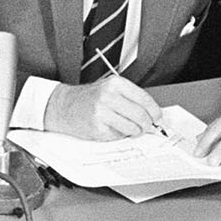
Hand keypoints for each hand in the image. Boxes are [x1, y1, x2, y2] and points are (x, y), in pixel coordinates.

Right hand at [43, 73, 162, 140]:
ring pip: (132, 128)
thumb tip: (152, 113)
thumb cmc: (88, 98)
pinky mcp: (97, 128)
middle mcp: (108, 96)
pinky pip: (118, 136)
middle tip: (145, 126)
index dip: (154, 111)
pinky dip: (119, 135)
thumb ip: (129, 98)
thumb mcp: (108, 88)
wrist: (62, 106)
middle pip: (141, 115)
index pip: (144, 99)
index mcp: (115, 84)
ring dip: (134, 131)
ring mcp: (102, 113)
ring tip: (129, 128)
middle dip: (146, 124)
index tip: (158, 117)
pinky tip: (111, 128)